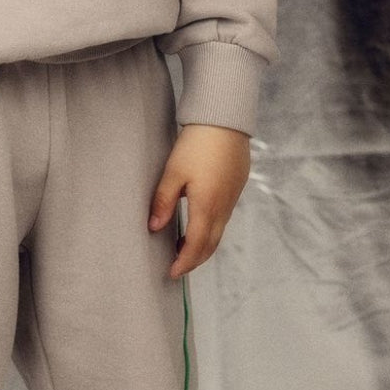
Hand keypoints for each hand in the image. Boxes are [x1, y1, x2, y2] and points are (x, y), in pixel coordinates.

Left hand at [148, 124, 251, 279]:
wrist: (226, 117)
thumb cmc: (197, 143)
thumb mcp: (173, 173)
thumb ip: (162, 202)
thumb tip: (154, 228)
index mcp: (207, 205)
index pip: (196, 245)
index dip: (184, 262)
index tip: (172, 273)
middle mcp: (223, 206)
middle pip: (210, 245)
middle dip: (194, 260)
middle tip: (177, 267)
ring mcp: (232, 198)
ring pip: (218, 233)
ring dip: (203, 246)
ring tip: (183, 250)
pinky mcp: (236, 188)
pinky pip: (224, 218)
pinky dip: (211, 231)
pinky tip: (198, 226)